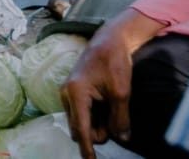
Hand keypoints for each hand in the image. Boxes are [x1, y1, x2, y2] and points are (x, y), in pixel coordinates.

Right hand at [62, 16, 150, 158]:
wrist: (109, 41)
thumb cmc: (114, 63)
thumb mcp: (121, 93)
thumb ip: (119, 118)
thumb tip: (121, 138)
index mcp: (76, 93)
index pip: (81, 129)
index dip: (87, 148)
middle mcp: (67, 94)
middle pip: (79, 128)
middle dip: (96, 132)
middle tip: (116, 121)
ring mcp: (68, 92)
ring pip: (80, 122)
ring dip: (96, 124)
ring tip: (113, 109)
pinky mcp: (73, 92)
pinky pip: (81, 113)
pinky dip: (94, 116)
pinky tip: (106, 105)